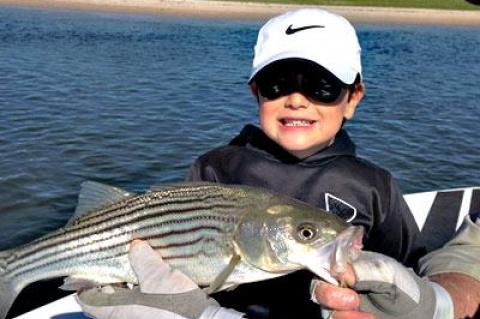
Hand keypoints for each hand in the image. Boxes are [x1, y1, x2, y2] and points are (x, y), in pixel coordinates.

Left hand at [77, 240, 244, 318]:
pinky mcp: (163, 309)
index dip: (84, 282)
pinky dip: (150, 280)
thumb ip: (143, 259)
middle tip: (115, 253)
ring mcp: (145, 312)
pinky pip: (150, 293)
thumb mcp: (156, 277)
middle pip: (110, 293)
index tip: (84, 266)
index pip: (88, 299)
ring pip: (131, 292)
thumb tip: (135, 246)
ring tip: (139, 255)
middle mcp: (129, 313)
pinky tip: (159, 267)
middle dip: (112, 273)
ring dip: (133, 275)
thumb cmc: (176, 311)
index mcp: (118, 310)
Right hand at [311, 251, 453, 318]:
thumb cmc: (404, 287)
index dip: (327, 279)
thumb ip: (364, 270)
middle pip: (318, 293)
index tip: (348, 286)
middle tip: (355, 301)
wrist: (421, 312)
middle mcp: (338, 289)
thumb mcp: (388, 273)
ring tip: (369, 317)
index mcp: (344, 271)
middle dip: (331, 298)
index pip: (322, 271)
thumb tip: (340, 271)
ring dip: (345, 317)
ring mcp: (342, 309)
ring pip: (328, 314)